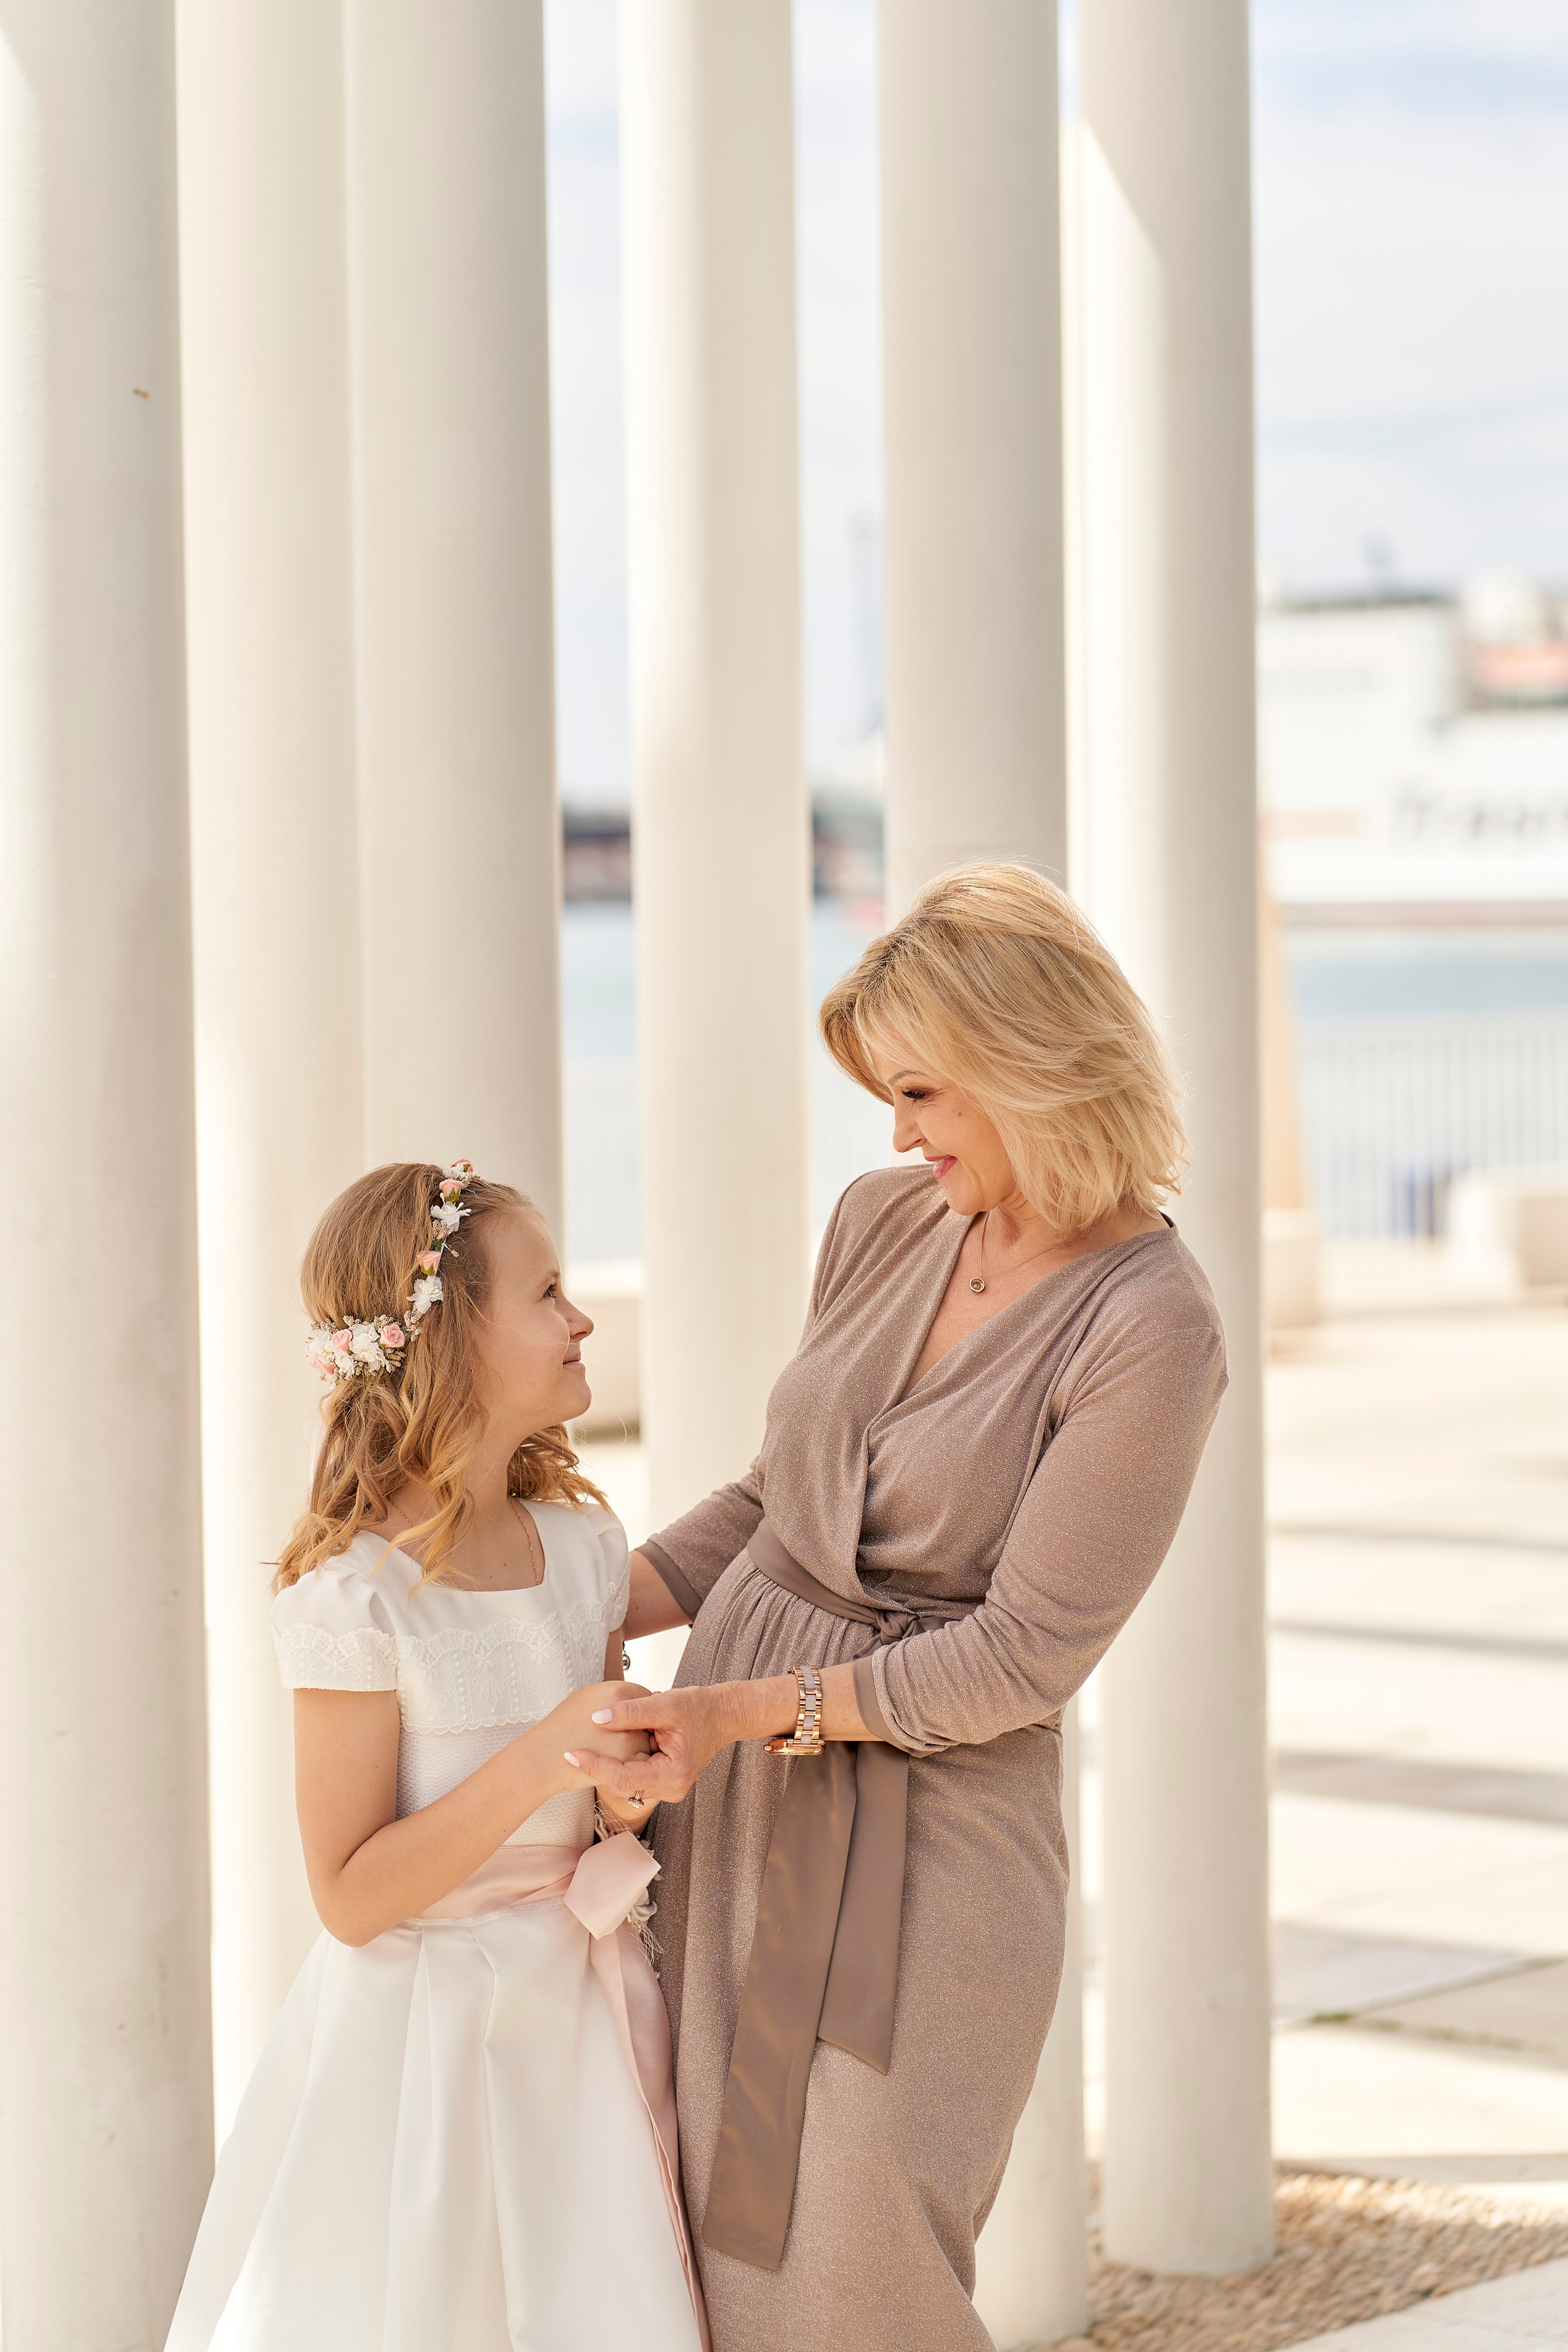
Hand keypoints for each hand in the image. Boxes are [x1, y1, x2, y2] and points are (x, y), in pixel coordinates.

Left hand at [564, 1682, 747, 1808]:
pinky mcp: (663, 1782)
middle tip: (571, 1747)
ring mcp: (668, 1789)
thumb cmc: (699, 1708)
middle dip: (597, 1766)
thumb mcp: (665, 1704)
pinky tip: (611, 1746)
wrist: (722, 1715)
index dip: (594, 1765)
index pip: (622, 1777)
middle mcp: (671, 1789)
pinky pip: (634, 1778)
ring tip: (591, 1743)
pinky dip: (621, 1763)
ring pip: (625, 1783)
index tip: (569, 1753)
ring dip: (608, 1765)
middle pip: (620, 1784)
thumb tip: (597, 1717)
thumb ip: (631, 1712)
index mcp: (672, 1774)